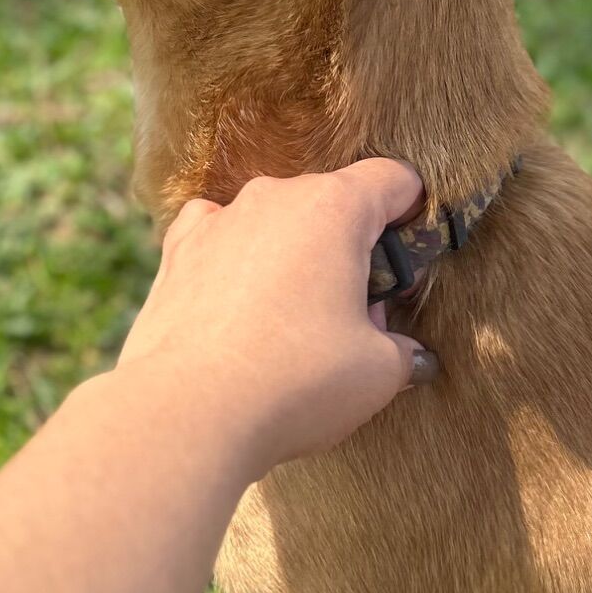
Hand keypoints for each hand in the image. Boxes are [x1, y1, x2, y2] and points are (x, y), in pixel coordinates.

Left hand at [118, 161, 435, 474]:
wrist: (187, 413)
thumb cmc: (292, 382)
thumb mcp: (378, 373)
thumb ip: (403, 351)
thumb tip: (407, 355)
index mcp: (334, 208)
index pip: (394, 179)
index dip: (415, 215)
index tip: (413, 263)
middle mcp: (273, 197)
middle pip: (333, 203)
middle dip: (354, 251)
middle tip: (361, 316)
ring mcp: (219, 220)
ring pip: (276, 221)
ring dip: (296, 257)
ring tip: (299, 323)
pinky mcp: (176, 252)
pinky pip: (219, 236)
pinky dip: (237, 260)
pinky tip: (241, 304)